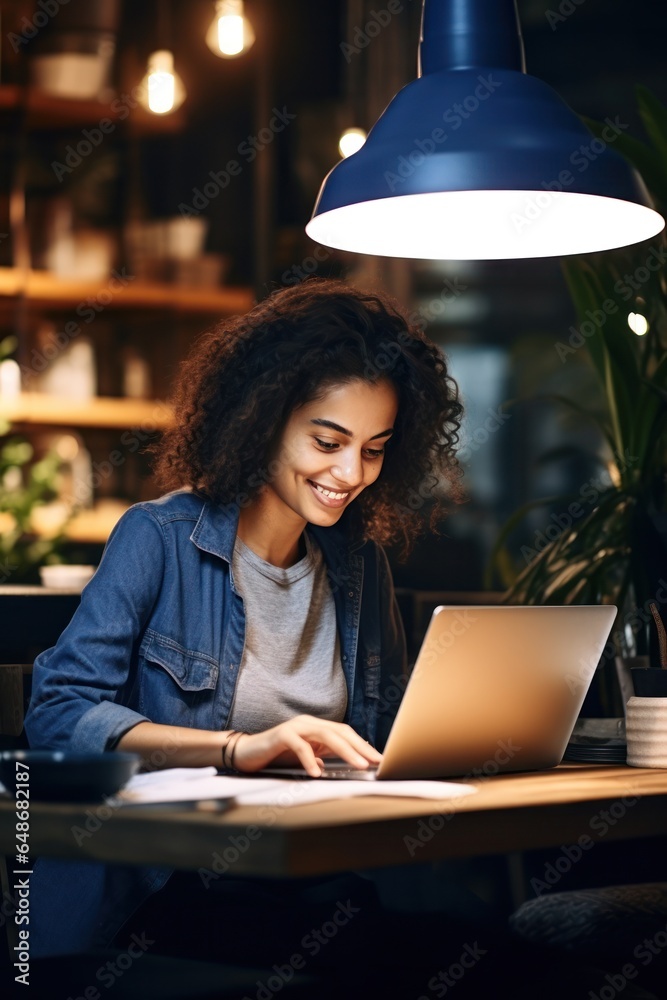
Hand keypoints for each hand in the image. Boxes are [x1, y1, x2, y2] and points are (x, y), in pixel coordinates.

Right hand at [232, 715, 381, 776]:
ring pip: (325, 735)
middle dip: (360, 747)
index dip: (362, 745)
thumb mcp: (306, 758)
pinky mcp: (281, 735)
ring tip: (358, 765)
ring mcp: (296, 727)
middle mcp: (308, 723)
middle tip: (375, 762)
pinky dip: (309, 759)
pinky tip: (316, 773)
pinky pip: (300, 746)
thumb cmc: (277, 756)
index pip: (345, 734)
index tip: (378, 759)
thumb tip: (345, 765)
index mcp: (316, 728)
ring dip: (345, 751)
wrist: (247, 753)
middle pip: (340, 732)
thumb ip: (323, 758)